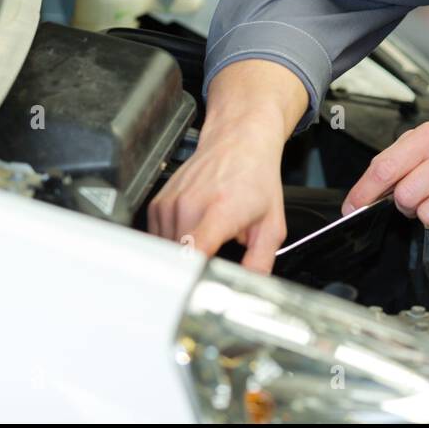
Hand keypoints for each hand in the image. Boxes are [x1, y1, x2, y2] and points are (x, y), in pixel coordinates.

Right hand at [148, 121, 286, 272]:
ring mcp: (171, 204)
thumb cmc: (256, 177)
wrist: (240, 141)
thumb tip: (249, 286)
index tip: (195, 286)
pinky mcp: (158, 204)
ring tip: (207, 238)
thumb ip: (260, 262)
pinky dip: (173, 242)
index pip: (192, 251)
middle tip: (215, 260)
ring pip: (166, 251)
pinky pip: (158, 238)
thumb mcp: (271, 225)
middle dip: (194, 268)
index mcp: (219, 211)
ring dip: (183, 255)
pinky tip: (193, 229)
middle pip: (178, 259)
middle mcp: (190, 206)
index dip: (191, 276)